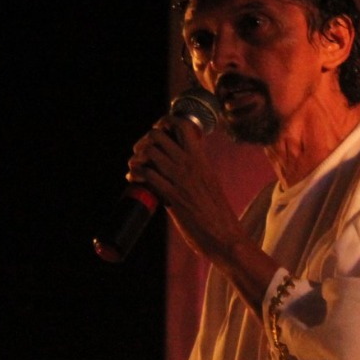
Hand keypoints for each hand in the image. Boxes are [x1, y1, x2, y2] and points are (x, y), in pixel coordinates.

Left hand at [126, 118, 247, 263]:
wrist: (226, 236)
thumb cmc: (217, 214)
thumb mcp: (209, 182)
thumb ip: (194, 171)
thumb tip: (174, 168)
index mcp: (201, 159)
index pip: (183, 125)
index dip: (164, 122)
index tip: (157, 131)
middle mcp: (190, 164)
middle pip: (158, 135)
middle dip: (144, 141)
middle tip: (142, 153)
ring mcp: (181, 179)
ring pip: (149, 152)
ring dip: (136, 158)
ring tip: (135, 167)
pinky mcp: (173, 197)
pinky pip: (147, 175)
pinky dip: (136, 174)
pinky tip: (133, 179)